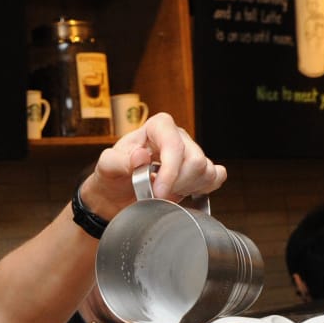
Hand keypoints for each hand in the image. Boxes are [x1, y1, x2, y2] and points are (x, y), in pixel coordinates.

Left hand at [81, 112, 226, 218]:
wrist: (117, 195)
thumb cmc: (113, 176)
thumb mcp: (107, 167)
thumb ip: (120, 161)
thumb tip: (141, 155)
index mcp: (157, 127)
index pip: (174, 144)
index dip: (170, 171)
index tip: (157, 191)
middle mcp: (178, 136)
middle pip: (195, 161)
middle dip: (176, 184)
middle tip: (155, 193)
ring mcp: (191, 152)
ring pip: (206, 171)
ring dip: (186, 189)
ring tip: (165, 192)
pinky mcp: (200, 170)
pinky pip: (216, 177)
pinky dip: (203, 188)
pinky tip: (184, 192)